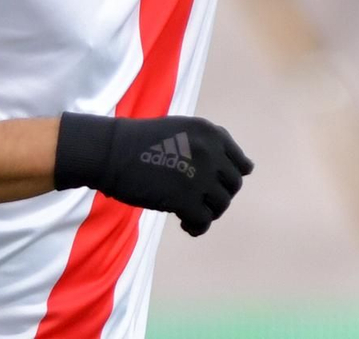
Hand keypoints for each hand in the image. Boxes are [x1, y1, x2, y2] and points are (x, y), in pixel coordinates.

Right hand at [54, 112, 253, 235]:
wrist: (110, 152)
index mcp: (211, 133)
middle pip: (233, 187)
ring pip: (221, 205)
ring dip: (207, 213)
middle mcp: (211, 152)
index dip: (228, 180)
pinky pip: (204, 221)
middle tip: (199, 203)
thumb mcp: (182, 131)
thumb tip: (247, 168)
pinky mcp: (185, 198)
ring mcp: (200, 175)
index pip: (241, 165)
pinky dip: (196, 227)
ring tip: (188, 215)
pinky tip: (184, 224)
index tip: (214, 188)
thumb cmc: (141, 143)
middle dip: (219, 197)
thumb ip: (210, 145)